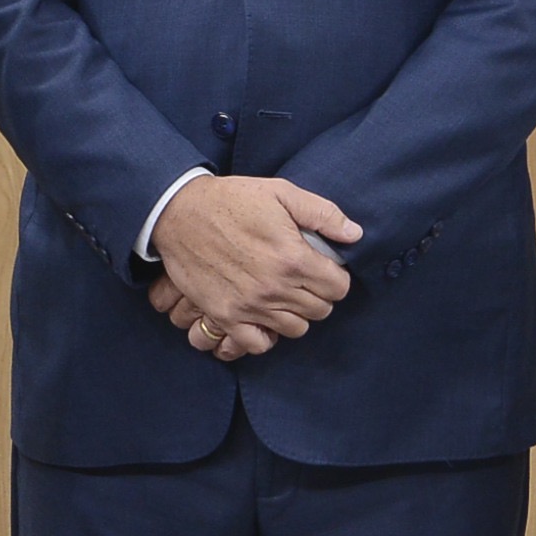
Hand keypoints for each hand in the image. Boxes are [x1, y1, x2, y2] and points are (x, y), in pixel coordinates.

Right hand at [153, 174, 358, 343]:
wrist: (179, 213)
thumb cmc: (232, 200)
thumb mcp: (282, 192)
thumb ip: (323, 214)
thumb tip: (355, 234)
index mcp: (293, 258)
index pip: (338, 288)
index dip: (336, 278)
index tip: (325, 269)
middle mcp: (275, 288)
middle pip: (320, 310)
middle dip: (319, 295)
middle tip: (305, 279)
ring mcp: (249, 306)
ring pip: (295, 329)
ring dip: (296, 314)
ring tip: (286, 295)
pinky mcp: (225, 315)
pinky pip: (259, 344)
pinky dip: (266, 335)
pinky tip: (265, 315)